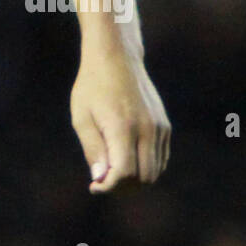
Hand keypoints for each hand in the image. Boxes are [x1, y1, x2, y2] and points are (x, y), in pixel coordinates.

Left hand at [70, 49, 170, 192]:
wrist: (116, 57)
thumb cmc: (92, 86)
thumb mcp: (82, 117)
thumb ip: (93, 150)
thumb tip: (100, 179)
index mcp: (122, 127)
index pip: (125, 173)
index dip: (109, 187)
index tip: (94, 186)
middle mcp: (146, 129)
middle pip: (144, 178)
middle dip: (123, 188)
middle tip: (102, 181)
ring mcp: (159, 128)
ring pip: (155, 172)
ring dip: (135, 180)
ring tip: (112, 171)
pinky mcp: (164, 126)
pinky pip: (161, 159)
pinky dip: (146, 167)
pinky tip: (126, 159)